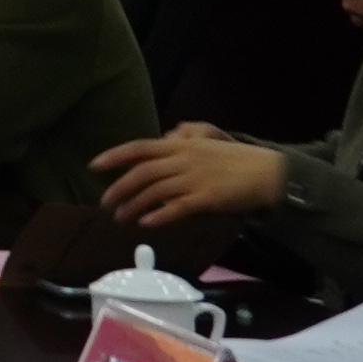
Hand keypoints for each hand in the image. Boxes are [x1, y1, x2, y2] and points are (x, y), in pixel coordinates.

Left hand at [93, 126, 284, 232]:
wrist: (268, 173)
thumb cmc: (237, 159)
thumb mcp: (207, 142)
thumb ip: (184, 140)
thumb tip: (166, 138)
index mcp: (181, 145)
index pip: (139, 147)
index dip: (114, 156)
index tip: (94, 166)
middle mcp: (183, 159)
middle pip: (141, 172)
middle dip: (118, 188)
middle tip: (105, 203)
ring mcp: (194, 179)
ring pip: (154, 191)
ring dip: (133, 205)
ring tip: (120, 218)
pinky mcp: (207, 198)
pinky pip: (177, 207)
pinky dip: (159, 215)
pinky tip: (147, 223)